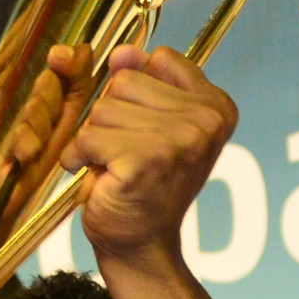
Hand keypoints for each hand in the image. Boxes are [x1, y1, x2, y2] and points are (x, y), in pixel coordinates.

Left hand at [66, 47, 237, 262]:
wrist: (140, 245)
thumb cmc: (144, 183)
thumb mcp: (154, 121)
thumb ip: (143, 78)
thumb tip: (122, 53)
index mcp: (217, 107)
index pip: (158, 60)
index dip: (137, 92)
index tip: (146, 129)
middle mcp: (206, 122)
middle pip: (124, 81)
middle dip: (111, 117)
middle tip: (127, 154)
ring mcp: (179, 141)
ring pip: (102, 108)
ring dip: (95, 140)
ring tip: (116, 168)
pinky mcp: (145, 162)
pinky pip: (89, 137)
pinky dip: (81, 159)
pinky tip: (101, 181)